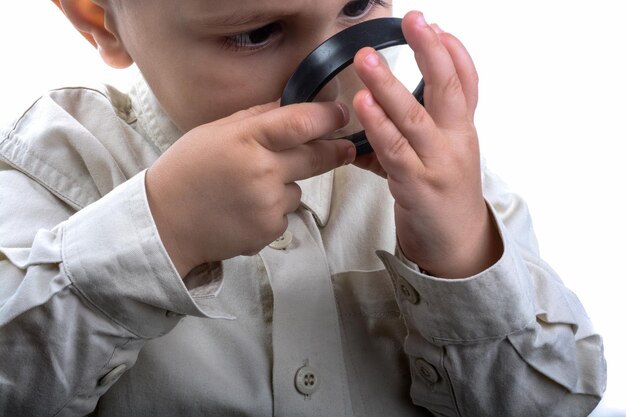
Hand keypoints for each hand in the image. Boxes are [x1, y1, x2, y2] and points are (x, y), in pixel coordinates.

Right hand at [146, 101, 354, 276]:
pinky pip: (285, 213)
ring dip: (285, 185)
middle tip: (345, 147)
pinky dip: (273, 210)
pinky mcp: (270, 230)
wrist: (166, 223)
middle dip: (335, 150)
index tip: (340, 113)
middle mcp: (262, 171)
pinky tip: (245, 209)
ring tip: (248, 189)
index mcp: (246, 139)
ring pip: (298, 189)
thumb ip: (256, 117)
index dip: (328, 116)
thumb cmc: (187, 171)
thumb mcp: (215, 132)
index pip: (301, 122)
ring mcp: (268, 204)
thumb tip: (291, 105)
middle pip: (316, 156)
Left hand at [351, 11, 501, 277]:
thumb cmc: (443, 199)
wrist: (457, 247)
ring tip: (368, 60)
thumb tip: (375, 110)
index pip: (467, 84)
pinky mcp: (418, 187)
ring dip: (390, 86)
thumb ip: (408, 133)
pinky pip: (394, 152)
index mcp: (462, 133)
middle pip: (448, 90)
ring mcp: (438, 165)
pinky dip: (378, 126)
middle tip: (414, 21)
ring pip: (415, 118)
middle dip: (431, 52)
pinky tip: (363, 106)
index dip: (454, 53)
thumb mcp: (435, 158)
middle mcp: (456, 144)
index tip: (437, 26)